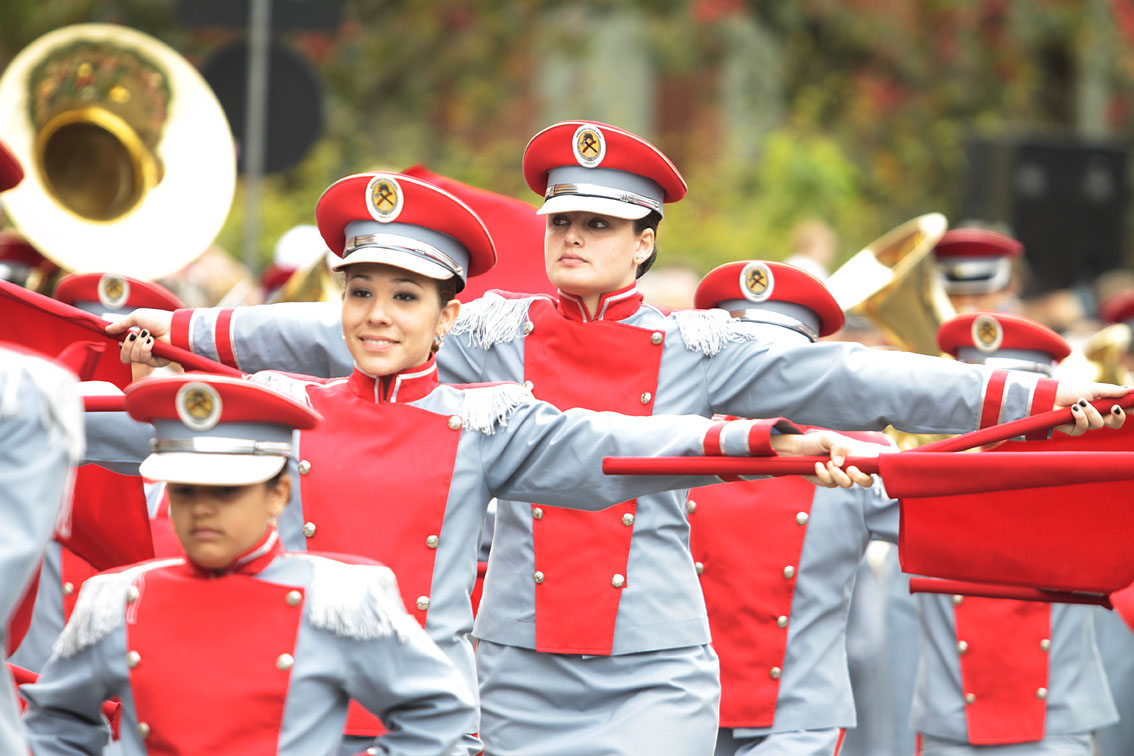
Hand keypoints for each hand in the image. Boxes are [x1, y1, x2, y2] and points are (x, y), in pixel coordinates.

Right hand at [105, 309, 173, 367]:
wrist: (173, 325)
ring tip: (147, 335)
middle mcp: (143, 350)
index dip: (122, 346)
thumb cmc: (158, 319)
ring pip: (133, 358)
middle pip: (125, 358)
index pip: (123, 351)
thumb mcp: (136, 317)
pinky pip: (144, 360)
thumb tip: (107, 329)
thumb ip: (121, 325)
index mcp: (137, 341)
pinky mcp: (157, 362)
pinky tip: (152, 341)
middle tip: (134, 335)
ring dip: (138, 344)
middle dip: (127, 346)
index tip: (122, 338)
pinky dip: (146, 348)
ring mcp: (150, 357)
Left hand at [771, 430, 887, 487]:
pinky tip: (817, 465)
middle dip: (860, 478)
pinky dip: (823, 474)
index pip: (875, 463)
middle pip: (867, 481)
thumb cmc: (817, 441)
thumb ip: (838, 446)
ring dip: (837, 474)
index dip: (880, 468)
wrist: (798, 449)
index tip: (875, 467)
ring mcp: (841, 476)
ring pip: (847, 483)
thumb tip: (841, 463)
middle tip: (850, 469)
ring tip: (827, 463)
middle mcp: (852, 467)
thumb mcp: (829, 438)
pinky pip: (830, 483)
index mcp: (857, 455)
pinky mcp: (829, 482)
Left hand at [1053, 381, 1127, 435]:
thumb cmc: (1070, 390)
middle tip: (1115, 408)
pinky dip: (1080, 416)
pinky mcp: (1076, 430)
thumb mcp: (1092, 388)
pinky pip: (1084, 427)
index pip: (1120, 409)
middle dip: (1118, 417)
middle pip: (1116, 423)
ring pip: (1099, 423)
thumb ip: (1111, 391)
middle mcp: (1097, 415)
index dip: (1129, 409)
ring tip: (1080, 402)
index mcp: (1103, 404)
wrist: (1049, 395)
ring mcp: (1087, 423)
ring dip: (1091, 411)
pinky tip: (1073, 409)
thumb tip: (1129, 390)